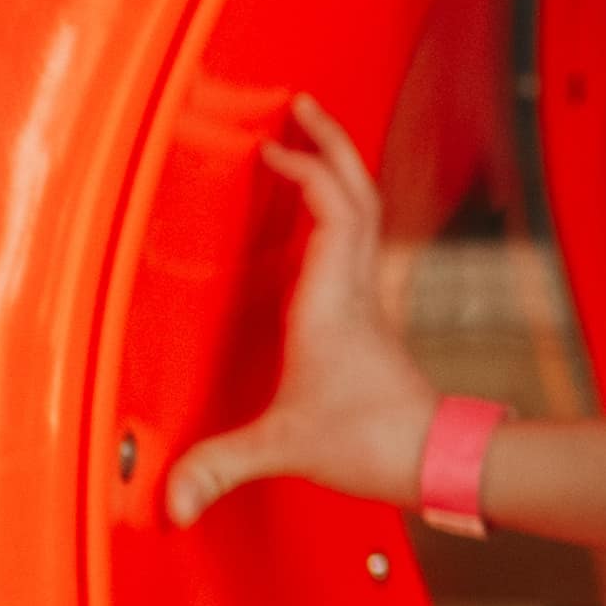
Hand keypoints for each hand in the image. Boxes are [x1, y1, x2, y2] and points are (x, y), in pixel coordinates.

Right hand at [163, 96, 438, 525]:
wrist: (437, 459)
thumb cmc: (375, 444)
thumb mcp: (286, 448)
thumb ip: (222, 465)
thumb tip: (168, 500)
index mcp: (332, 302)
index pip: (334, 210)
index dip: (308, 171)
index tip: (271, 148)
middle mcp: (356, 289)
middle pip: (359, 192)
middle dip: (332, 142)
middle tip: (303, 105)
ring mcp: (368, 299)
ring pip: (366, 211)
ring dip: (340, 168)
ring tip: (307, 139)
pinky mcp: (369, 315)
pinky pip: (358, 240)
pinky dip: (338, 208)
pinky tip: (313, 214)